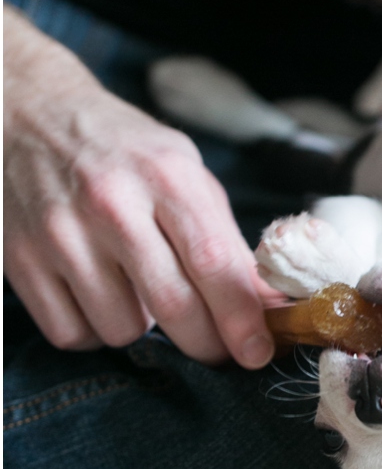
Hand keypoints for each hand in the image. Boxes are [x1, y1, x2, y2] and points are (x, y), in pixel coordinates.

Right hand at [4, 7, 273, 367]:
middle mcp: (112, 203)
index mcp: (165, 175)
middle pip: (173, 305)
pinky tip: (99, 297)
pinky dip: (92, 330)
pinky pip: (71, 333)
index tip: (258, 352)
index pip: (213, 261)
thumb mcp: (183, 170)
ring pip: (121, 329)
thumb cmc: (122, 149)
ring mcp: (61, 233)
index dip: (241, 317)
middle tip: (216, 349)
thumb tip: (270, 302)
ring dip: (140, 327)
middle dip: (205, 343)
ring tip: (137, 291)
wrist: (29, 116)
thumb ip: (225, 236)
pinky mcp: (20, 259)